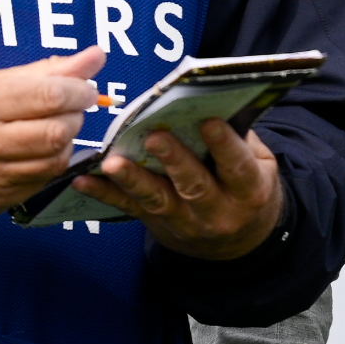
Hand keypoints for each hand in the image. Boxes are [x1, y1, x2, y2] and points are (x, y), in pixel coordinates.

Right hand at [0, 47, 102, 210]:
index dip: (79, 91)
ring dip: (65, 141)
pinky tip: (37, 151)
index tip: (84, 88)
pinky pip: (41, 182)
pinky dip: (49, 164)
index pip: (49, 97)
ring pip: (54, 161)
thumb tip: (96, 57)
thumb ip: (48, 70)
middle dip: (75, 116)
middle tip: (69, 106)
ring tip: (53, 126)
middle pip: (57, 132)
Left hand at [70, 117, 283, 259]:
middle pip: (195, 186)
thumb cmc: (247, 188)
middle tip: (154, 138)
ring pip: (157, 200)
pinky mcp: (158, 225)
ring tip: (113, 163)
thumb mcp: (261, 165)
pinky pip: (129, 208)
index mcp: (249, 192)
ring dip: (133, 180)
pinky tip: (84, 180)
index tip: (209, 121)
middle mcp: (218, 211)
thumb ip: (242, 138)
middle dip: (173, 161)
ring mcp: (185, 221)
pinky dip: (105, 194)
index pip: (237, 168)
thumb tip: (216, 101)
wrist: (239, 243)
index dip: (224, 146)